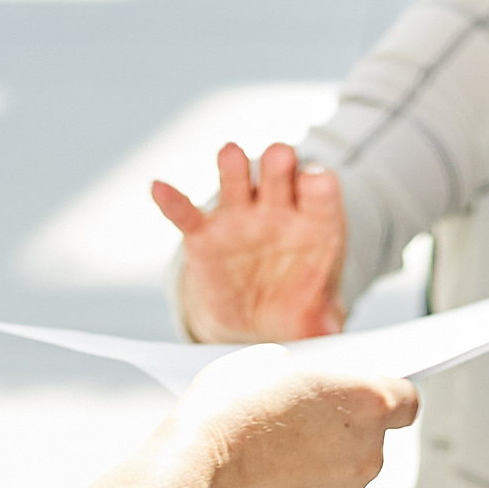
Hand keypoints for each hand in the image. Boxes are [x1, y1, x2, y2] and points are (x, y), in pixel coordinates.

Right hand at [153, 140, 347, 346]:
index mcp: (313, 222)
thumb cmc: (296, 306)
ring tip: (230, 155)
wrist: (255, 320)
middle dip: (279, 163)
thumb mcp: (316, 319)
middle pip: (280, 173)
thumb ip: (325, 322)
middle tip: (280, 157)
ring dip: (234, 166)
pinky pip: (186, 215)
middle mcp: (277, 210)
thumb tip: (329, 331)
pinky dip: (172, 201)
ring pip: (236, 181)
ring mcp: (239, 219)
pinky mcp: (204, 236)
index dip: (319, 184)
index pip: (321, 192)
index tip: (316, 181)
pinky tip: (160, 189)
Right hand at [163, 343, 416, 487]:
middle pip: (374, 436)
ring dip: (324, 457)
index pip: (407, 398)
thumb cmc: (228, 410)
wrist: (195, 471)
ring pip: (347, 469)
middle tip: (304, 414)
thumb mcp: (265, 360)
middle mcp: (368, 452)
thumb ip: (303, 371)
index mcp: (369, 402)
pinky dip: (303, 486)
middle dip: (346, 425)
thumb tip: (300, 381)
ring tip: (278, 444)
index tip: (368, 393)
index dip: (387, 393)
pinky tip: (267, 471)